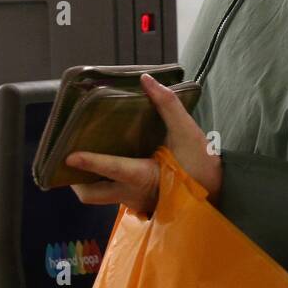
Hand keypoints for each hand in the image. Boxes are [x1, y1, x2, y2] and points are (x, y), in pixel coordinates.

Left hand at [66, 74, 221, 216]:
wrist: (218, 196)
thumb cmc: (201, 165)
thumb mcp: (187, 132)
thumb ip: (167, 104)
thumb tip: (147, 81)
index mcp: (144, 175)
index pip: (111, 168)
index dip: (89, 161)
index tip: (68, 155)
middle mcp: (133, 194)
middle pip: (91, 194)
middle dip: (75, 180)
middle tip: (69, 160)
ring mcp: (135, 203)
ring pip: (101, 197)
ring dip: (91, 181)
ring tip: (86, 159)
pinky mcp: (140, 206)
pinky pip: (115, 197)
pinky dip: (107, 183)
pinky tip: (110, 166)